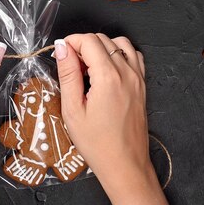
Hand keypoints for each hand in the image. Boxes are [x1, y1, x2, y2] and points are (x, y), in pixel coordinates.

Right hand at [55, 34, 167, 204]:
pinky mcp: (142, 85)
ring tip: (88, 68)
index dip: (70, 42)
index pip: (88, 40)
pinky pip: (133, 56)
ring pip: (120, 43)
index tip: (60, 54)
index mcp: (108, 77)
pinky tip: (106, 71)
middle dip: (83, 45)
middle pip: (103, 39)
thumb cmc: (97, 144)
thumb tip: (62, 49)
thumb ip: (68, 74)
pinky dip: (119, 54)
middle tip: (71, 66)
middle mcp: (126, 73)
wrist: (125, 164)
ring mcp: (138, 78)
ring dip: (101, 47)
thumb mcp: (73, 110)